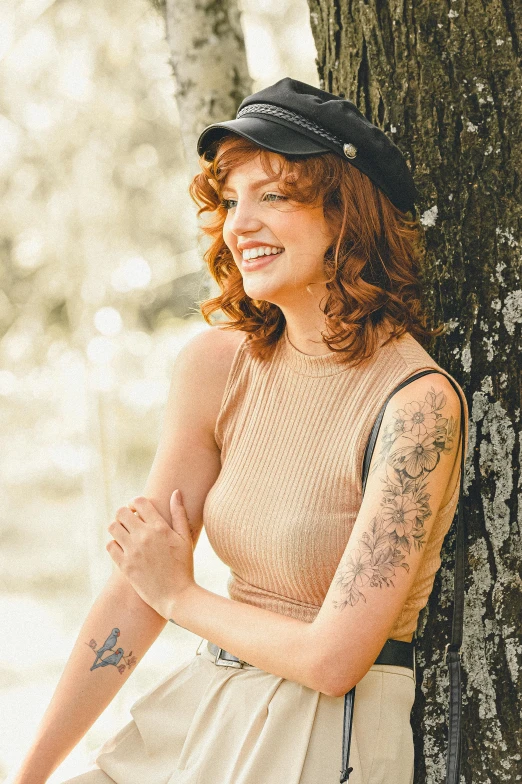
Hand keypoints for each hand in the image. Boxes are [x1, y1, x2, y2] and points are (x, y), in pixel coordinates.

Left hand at [106, 490, 194, 619]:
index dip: (135, 502)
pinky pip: (110, 546)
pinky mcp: (125, 565)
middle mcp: (145, 536)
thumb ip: (179, 513)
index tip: (137, 510)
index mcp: (160, 527)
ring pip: (113, 527)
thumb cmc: (184, 566)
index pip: (139, 502)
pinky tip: (123, 548)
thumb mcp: (185, 538)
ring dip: (117, 527)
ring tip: (125, 534)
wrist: (176, 596)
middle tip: (130, 522)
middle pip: (121, 512)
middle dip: (124, 513)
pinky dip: (114, 544)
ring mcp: (133, 551)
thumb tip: (176, 492)